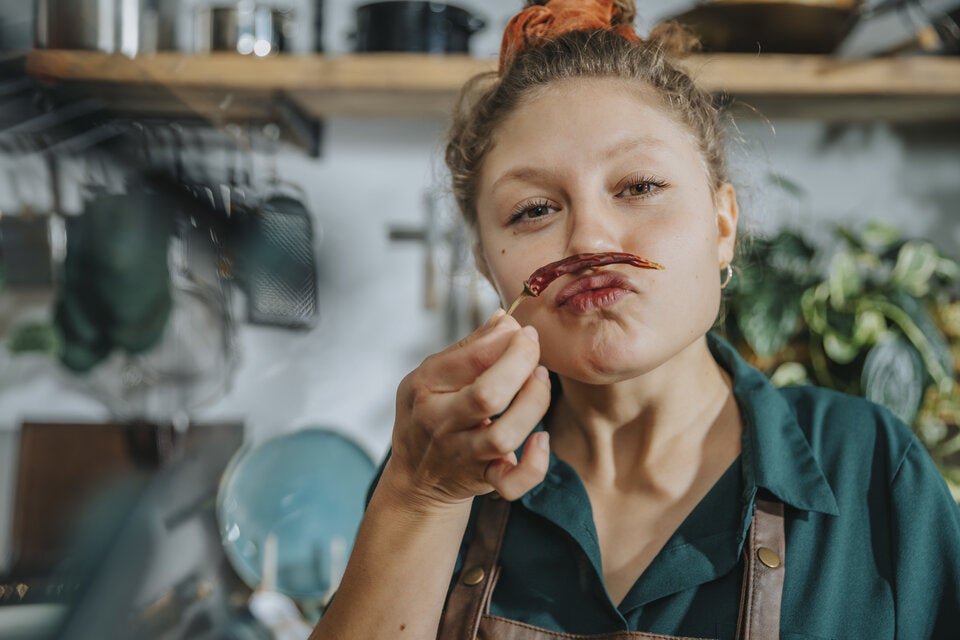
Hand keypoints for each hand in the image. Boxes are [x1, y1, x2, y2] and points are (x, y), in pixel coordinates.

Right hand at [386, 310, 551, 508]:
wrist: (416, 478)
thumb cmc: (430, 415)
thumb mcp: (433, 376)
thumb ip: (469, 348)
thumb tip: (504, 320)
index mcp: (425, 387)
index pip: (469, 358)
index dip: (505, 339)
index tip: (522, 330)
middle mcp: (441, 421)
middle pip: (487, 395)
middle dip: (520, 364)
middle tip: (533, 347)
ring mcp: (462, 453)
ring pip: (503, 435)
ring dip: (533, 403)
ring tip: (540, 380)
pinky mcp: (482, 479)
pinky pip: (512, 483)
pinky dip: (534, 464)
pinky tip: (541, 439)